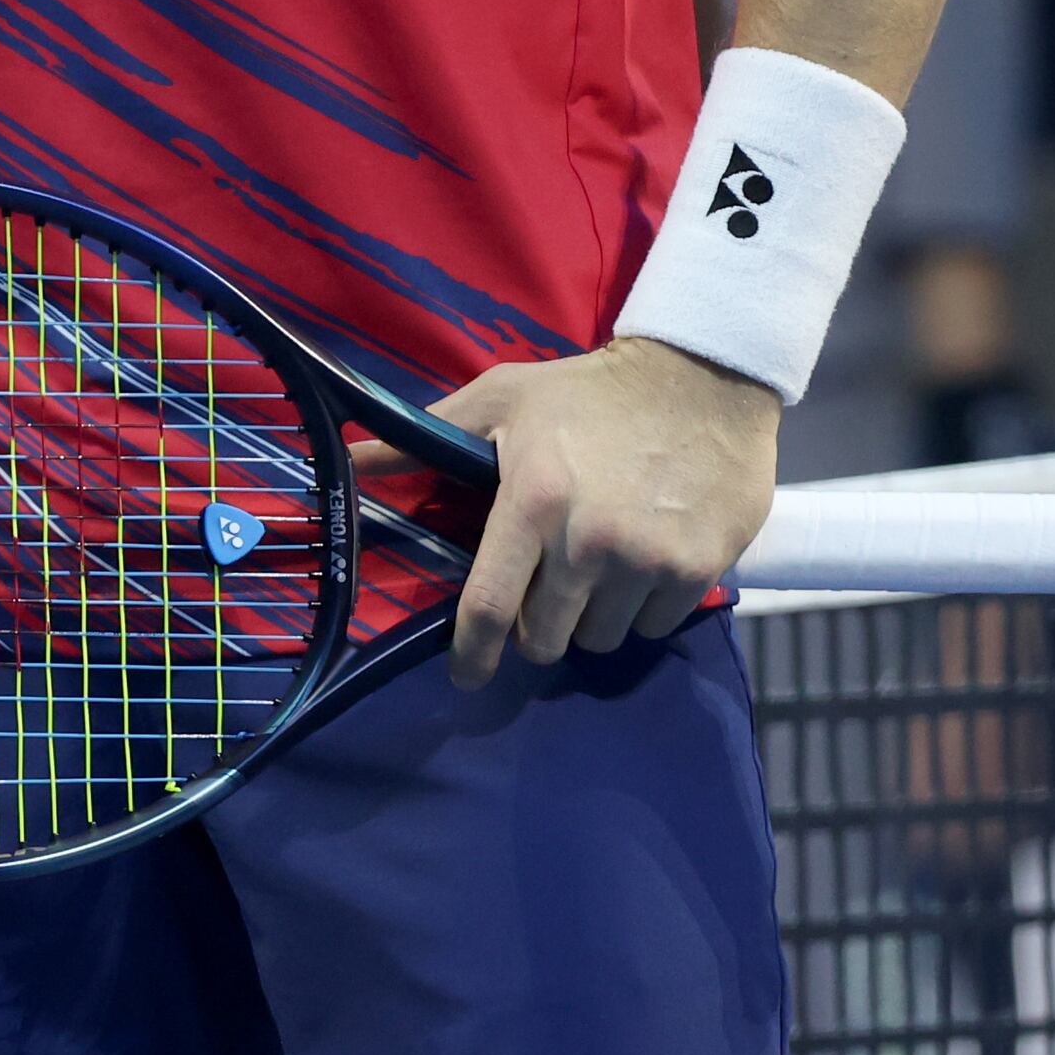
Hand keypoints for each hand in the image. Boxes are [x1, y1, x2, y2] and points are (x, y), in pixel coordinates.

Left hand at [428, 337, 778, 688]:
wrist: (702, 377)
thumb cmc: (587, 390)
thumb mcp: (500, 399)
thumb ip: (427, 436)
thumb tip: (351, 461)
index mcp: (532, 503)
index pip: (488, 605)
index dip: (470, 653)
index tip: (465, 677)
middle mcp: (589, 542)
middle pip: (544, 637)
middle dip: (535, 625)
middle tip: (544, 589)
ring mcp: (648, 561)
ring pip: (601, 637)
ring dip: (591, 617)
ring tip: (597, 568)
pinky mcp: (699, 570)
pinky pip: (654, 627)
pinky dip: (642, 609)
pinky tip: (642, 563)